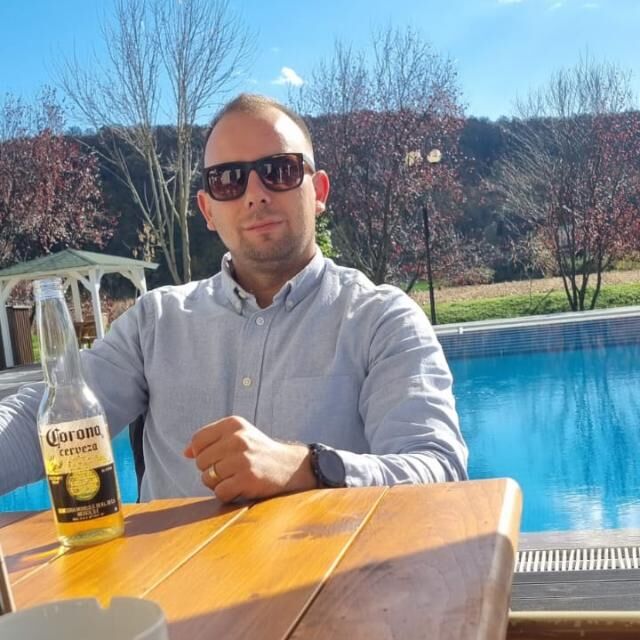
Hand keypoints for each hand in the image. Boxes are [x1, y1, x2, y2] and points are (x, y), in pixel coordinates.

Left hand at [183, 415, 315, 502]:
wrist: (289, 466)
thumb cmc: (257, 451)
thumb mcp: (238, 435)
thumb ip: (211, 440)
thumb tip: (186, 452)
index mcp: (233, 424)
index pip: (198, 440)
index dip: (202, 453)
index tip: (218, 457)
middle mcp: (238, 438)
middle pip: (201, 461)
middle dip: (210, 470)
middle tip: (230, 470)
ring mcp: (243, 458)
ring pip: (208, 477)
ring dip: (218, 483)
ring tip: (235, 478)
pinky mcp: (248, 478)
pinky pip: (220, 492)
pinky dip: (227, 494)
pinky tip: (239, 487)